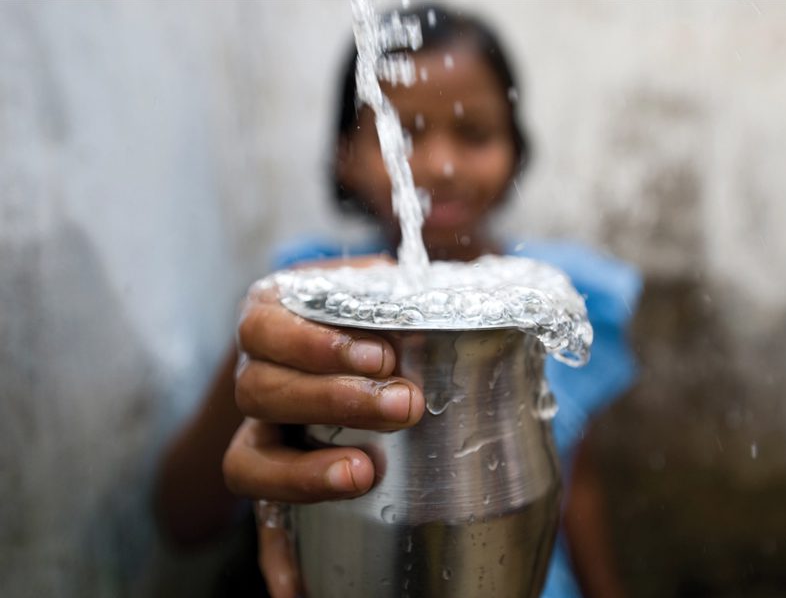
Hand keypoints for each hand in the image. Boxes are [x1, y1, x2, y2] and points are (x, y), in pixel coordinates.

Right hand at [223, 257, 425, 597]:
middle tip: (403, 404)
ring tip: (365, 473)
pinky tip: (300, 591)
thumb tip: (469, 286)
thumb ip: (402, 286)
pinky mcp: (272, 485)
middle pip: (261, 391)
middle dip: (332, 399)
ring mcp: (258, 436)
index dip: (315, 345)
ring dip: (304, 472)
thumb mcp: (373, 289)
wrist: (335, 359)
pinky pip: (262, 525)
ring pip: (248, 461)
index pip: (265, 328)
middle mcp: (254, 378)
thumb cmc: (362, 320)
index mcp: (272, 321)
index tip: (381, 355)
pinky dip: (279, 558)